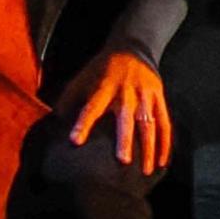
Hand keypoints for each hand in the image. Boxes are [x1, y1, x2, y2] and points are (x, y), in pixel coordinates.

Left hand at [48, 47, 172, 184]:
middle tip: (123, 161)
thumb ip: (69, 99)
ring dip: (149, 147)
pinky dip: (165, 142)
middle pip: (127, 117)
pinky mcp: (159, 98)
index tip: (75, 141)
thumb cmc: (101, 68)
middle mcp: (128, 92)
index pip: (93, 106)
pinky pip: (165, 123)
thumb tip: (54, 122)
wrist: (133, 48)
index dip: (84, 123)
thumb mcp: (82, 77)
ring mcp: (146, 96)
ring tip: (147, 170)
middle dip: (126, 139)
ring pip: (150, 123)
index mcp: (105, 87)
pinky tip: (163, 160)